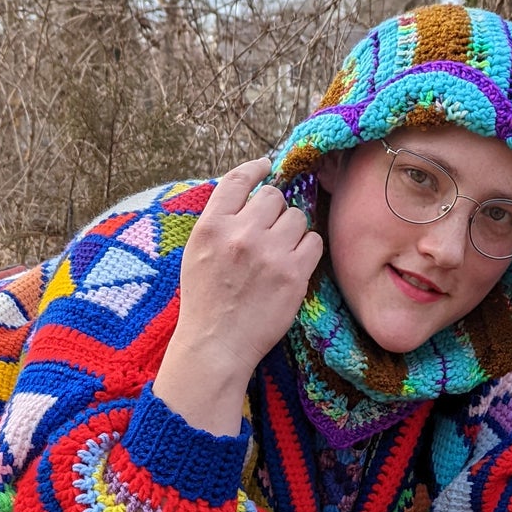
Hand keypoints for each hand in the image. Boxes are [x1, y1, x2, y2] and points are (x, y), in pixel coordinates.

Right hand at [154, 156, 323, 434]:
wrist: (216, 344)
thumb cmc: (205, 300)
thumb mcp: (197, 252)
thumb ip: (219, 221)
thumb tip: (249, 193)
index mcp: (212, 226)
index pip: (238, 180)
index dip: (257, 168)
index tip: (267, 167)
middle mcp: (241, 235)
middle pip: (274, 197)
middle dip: (275, 210)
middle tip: (269, 232)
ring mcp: (269, 254)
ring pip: (297, 217)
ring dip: (293, 230)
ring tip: (280, 252)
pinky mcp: (293, 275)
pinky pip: (314, 241)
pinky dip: (308, 249)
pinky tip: (295, 263)